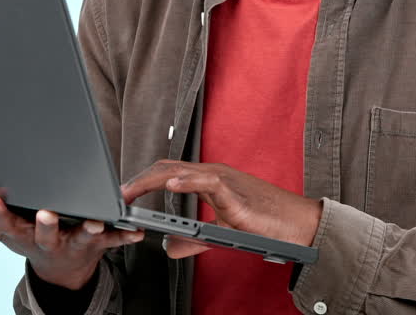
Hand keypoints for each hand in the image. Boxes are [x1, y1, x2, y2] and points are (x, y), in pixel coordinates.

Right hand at [0, 195, 143, 289]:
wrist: (60, 270)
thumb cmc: (30, 237)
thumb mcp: (2, 230)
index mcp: (22, 233)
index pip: (6, 223)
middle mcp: (47, 240)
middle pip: (44, 232)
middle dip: (45, 223)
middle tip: (46, 212)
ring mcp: (73, 243)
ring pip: (81, 236)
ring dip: (87, 229)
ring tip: (93, 222)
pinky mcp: (97, 244)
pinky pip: (113, 240)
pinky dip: (125, 236)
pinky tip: (137, 232)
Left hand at [120, 160, 321, 258]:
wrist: (298, 225)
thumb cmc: (266, 224)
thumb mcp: (221, 234)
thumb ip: (194, 238)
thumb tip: (170, 246)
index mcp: (209, 180)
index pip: (169, 172)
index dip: (144, 180)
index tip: (123, 193)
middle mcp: (213, 174)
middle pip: (167, 167)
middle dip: (139, 180)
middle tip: (117, 194)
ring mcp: (224, 180)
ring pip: (180, 170)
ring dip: (152, 180)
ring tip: (131, 191)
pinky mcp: (236, 192)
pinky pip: (208, 181)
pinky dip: (186, 181)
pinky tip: (170, 185)